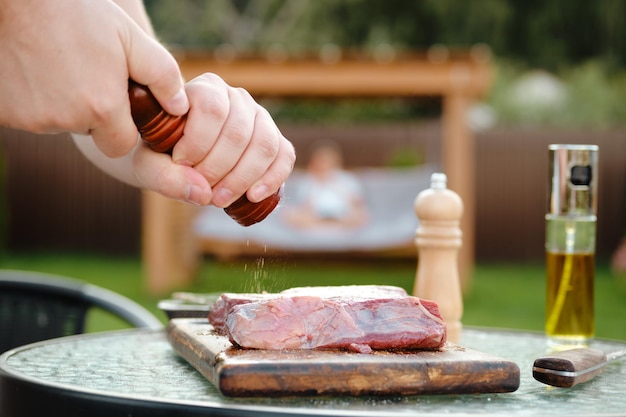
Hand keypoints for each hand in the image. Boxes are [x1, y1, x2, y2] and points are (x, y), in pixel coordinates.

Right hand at [0, 0, 187, 157]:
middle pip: (89, 133)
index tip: (115, 100)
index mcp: (100, 108)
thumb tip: (180, 108)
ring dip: (62, 104)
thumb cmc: (77, 13)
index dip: (121, 126)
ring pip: (58, 123)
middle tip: (86, 74)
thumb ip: (163, 76)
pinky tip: (35, 69)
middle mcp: (64, 120)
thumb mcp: (131, 39)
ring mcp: (31, 119)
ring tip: (59, 65)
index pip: (120, 145)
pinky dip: (34, 99)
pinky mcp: (5, 112)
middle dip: (92, 113)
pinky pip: (28, 116)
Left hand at [159, 73, 294, 206]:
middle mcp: (236, 98)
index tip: (180, 164)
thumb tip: (203, 193)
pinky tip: (253, 196)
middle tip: (199, 190)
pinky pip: (284, 155)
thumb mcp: (147, 164)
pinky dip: (272, 178)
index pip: (212, 108)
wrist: (177, 160)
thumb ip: (164, 176)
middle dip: (218, 168)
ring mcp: (260, 118)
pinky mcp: (275, 140)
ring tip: (220, 199)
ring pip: (263, 144)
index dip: (198, 141)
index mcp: (205, 89)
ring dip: (242, 178)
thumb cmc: (160, 155)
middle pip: (238, 132)